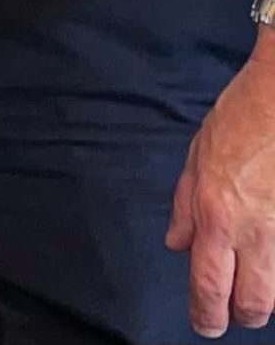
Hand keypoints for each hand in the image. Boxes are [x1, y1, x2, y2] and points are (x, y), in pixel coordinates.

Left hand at [170, 36, 274, 334]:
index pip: (208, 284)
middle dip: (239, 315)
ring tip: (249, 291)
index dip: (206, 314)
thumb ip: (185, 205)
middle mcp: (253, 232)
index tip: (204, 326)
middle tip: (230, 313)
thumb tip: (177, 244)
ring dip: (262, 298)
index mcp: (216, 214)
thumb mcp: (197, 155)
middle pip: (252, 303)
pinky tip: (268, 259)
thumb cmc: (239, 119)